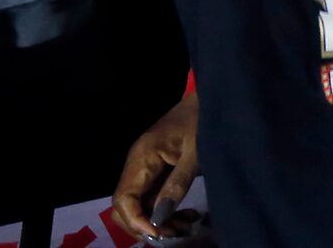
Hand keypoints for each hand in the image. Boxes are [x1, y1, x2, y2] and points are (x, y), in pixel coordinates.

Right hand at [111, 90, 201, 241]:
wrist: (207, 99)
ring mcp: (144, 169)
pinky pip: (151, 199)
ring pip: (138, 206)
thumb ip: (177, 184)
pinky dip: (164, 212)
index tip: (158, 233)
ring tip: (184, 227)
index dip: (136, 220)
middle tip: (173, 233)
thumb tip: (159, 217)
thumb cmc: (201, 121)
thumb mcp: (195, 153)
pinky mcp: (155, 172)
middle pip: (124, 207)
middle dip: (144, 226)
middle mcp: (137, 165)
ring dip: (156, 222)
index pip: (124, 198)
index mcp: (142, 157)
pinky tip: (185, 216)